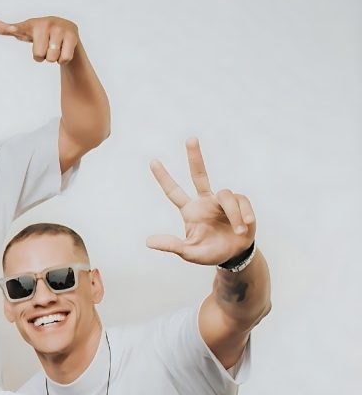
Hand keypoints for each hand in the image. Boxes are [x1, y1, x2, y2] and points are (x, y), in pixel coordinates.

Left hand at [0, 15, 80, 63]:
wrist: (66, 29)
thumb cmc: (40, 32)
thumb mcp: (23, 31)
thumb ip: (7, 28)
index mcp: (31, 24)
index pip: (20, 29)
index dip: (14, 30)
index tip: (11, 30)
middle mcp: (46, 23)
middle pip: (38, 55)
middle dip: (41, 56)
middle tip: (45, 46)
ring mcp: (60, 28)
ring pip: (51, 58)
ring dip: (52, 57)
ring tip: (54, 46)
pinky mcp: (73, 35)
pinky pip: (63, 59)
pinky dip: (63, 59)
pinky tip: (63, 49)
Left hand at [147, 139, 255, 265]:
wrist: (234, 255)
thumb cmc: (210, 252)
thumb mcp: (189, 252)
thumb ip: (172, 246)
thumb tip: (148, 241)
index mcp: (191, 210)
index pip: (174, 191)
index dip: (164, 178)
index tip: (152, 161)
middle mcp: (205, 201)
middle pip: (199, 174)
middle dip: (195, 157)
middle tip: (190, 139)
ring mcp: (223, 201)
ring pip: (227, 195)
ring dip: (234, 214)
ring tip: (239, 231)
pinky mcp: (240, 204)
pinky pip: (242, 202)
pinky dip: (244, 214)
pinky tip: (245, 226)